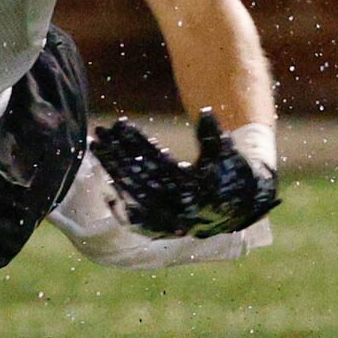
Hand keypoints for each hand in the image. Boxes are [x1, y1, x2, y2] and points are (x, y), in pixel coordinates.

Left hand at [91, 110, 280, 238]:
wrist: (241, 209)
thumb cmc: (234, 175)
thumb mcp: (228, 155)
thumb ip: (214, 136)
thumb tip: (206, 112)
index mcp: (193, 189)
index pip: (156, 160)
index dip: (136, 141)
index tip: (119, 124)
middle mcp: (177, 207)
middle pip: (139, 176)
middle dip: (117, 152)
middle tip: (99, 133)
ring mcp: (169, 217)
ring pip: (134, 191)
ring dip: (113, 168)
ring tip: (96, 147)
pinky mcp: (164, 225)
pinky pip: (137, 211)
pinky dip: (122, 195)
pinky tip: (106, 179)